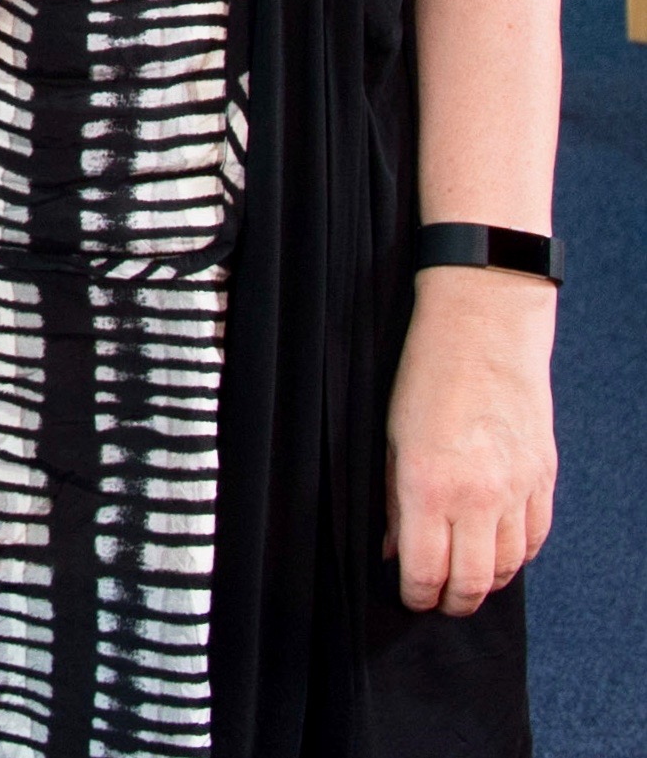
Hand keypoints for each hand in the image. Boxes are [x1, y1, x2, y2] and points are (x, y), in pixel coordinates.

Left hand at [384, 267, 557, 614]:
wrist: (484, 332)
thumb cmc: (425, 377)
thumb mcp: (391, 439)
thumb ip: (393, 501)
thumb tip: (392, 550)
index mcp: (428, 486)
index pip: (426, 570)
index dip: (416, 594)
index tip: (408, 597)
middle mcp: (478, 497)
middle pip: (472, 583)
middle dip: (452, 602)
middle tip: (438, 601)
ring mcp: (518, 490)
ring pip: (509, 567)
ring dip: (486, 583)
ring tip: (465, 581)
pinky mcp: (544, 480)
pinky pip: (535, 539)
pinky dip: (516, 556)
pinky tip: (497, 553)